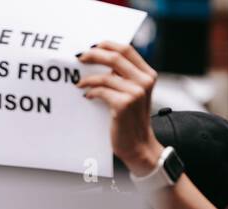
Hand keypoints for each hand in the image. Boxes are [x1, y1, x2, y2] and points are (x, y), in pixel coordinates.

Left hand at [76, 41, 163, 176]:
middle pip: (116, 57)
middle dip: (94, 54)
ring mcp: (136, 92)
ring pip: (106, 76)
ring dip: (88, 78)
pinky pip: (101, 91)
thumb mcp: (134, 93)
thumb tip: (100, 60)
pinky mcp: (124, 104)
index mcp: (148, 74)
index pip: (126, 50)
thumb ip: (124, 77)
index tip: (91, 47)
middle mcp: (144, 80)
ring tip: (79, 83)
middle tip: (79, 58)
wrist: (138, 145)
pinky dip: (91, 92)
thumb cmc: (131, 119)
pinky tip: (87, 96)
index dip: (107, 45)